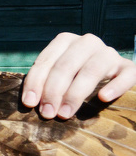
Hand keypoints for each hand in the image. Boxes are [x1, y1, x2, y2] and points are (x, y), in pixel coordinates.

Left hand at [21, 32, 135, 118]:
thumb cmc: (73, 79)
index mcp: (65, 41)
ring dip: (75, 94)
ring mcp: (109, 53)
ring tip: (64, 114)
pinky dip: (114, 86)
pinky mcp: (128, 67)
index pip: (46, 61)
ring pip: (91, 70)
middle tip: (47, 113)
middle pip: (66, 66)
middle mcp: (87, 43)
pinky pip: (126, 74)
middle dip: (53, 91)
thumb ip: (44, 83)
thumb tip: (29, 103)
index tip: (29, 104)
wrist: (110, 75)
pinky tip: (103, 98)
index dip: (35, 82)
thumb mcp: (57, 77)